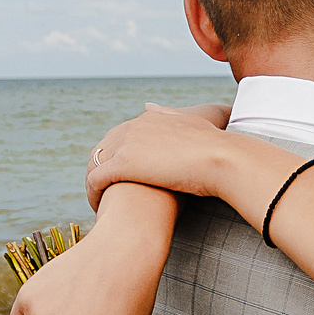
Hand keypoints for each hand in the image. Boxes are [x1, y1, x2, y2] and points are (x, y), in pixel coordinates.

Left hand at [84, 103, 232, 209]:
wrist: (220, 159)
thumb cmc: (214, 148)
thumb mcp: (190, 122)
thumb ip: (168, 115)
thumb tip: (147, 106)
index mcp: (149, 118)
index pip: (120, 135)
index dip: (117, 157)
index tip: (121, 176)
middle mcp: (133, 127)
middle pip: (102, 148)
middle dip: (100, 170)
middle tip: (106, 192)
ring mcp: (126, 144)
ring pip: (94, 164)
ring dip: (93, 184)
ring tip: (100, 203)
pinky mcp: (122, 165)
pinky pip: (95, 180)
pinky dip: (93, 195)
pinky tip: (99, 208)